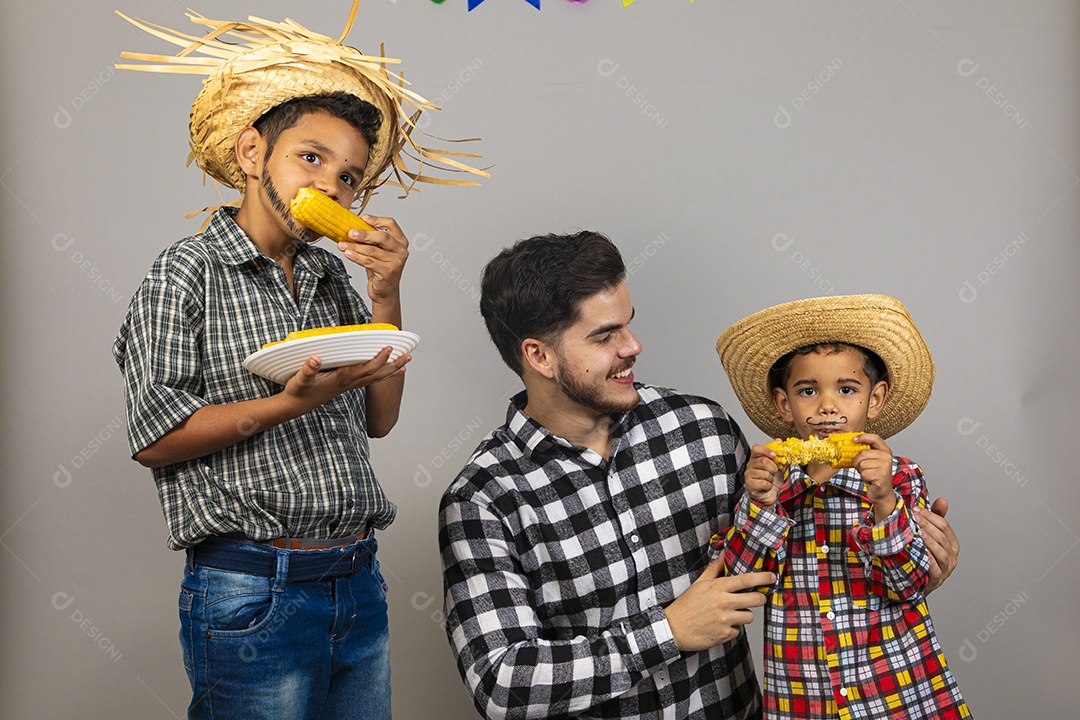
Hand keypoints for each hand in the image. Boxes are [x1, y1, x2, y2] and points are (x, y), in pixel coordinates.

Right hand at [281, 349, 409, 411]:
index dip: (378, 359)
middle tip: (408, 357)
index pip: (366, 369)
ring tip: (405, 364)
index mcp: (342, 379)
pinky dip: (381, 375)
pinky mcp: (347, 385)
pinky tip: (387, 372)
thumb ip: (308, 369)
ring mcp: (350, 385)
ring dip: (391, 371)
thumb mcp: (300, 379)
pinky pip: (369, 380)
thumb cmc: (299, 391)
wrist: (296, 405)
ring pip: (375, 378)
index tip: (389, 348)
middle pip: (377, 374)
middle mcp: (349, 383)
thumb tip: (315, 358)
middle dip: (393, 365)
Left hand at [336, 215, 408, 304]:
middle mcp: (401, 251)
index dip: (377, 220)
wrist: (385, 291)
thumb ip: (372, 240)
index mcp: (400, 241)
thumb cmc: (381, 269)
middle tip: (350, 232)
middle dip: (364, 234)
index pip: (391, 224)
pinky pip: (369, 262)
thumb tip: (352, 227)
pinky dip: (356, 257)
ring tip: (343, 245)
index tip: (363, 217)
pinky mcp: (388, 272)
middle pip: (382, 237)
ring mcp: (396, 262)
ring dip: (355, 247)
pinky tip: (348, 254)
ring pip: (372, 251)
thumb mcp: (379, 251)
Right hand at [664, 558, 772, 650]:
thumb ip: (713, 569)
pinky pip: (738, 630)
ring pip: (749, 616)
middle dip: (760, 598)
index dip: (763, 578)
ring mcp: (725, 620)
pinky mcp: (725, 634)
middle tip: (757, 598)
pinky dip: (732, 628)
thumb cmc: (686, 605)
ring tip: (731, 614)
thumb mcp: (698, 583)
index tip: (772, 576)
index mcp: (718, 588)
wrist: (673, 629)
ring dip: (744, 615)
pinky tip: (720, 625)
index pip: (746, 580)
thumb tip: (723, 554)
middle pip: (756, 600)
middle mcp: (724, 603)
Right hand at [745, 444, 783, 507]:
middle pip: (763, 461)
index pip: (756, 448)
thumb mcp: (778, 465)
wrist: (769, 494)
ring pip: (765, 474)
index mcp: (756, 458)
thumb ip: (778, 454)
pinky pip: (763, 483)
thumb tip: (778, 440)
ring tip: (769, 480)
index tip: (774, 455)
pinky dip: (768, 486)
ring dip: (771, 479)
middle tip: (774, 472)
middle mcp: (750, 465)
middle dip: (773, 468)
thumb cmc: (772, 479)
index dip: (766, 450)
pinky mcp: (749, 485)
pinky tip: (766, 487)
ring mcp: (748, 475)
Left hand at [854, 433, 895, 520]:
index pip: (875, 438)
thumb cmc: (874, 475)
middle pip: (863, 453)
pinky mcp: (882, 476)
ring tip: (868, 473)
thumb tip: (850, 443)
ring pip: (862, 464)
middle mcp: (887, 457)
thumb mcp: (872, 461)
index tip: (853, 440)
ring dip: (861, 470)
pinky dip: (864, 477)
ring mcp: (885, 466)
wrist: (881, 492)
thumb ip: (866, 452)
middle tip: (862, 468)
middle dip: (857, 461)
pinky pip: (864, 473)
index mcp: (885, 451)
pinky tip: (870, 479)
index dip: (863, 437)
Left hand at [917, 497, 959, 593]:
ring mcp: (946, 569)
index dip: (931, 516)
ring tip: (920, 531)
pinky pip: (935, 569)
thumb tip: (942, 500)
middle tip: (915, 516)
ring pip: (941, 553)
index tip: (916, 509)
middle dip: (928, 525)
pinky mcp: (937, 579)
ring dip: (930, 541)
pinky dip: (929, 560)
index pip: (945, 526)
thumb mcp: (930, 536)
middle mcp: (952, 556)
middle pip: (942, 538)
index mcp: (952, 544)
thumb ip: (936, 519)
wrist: (915, 582)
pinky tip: (922, 551)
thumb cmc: (924, 556)